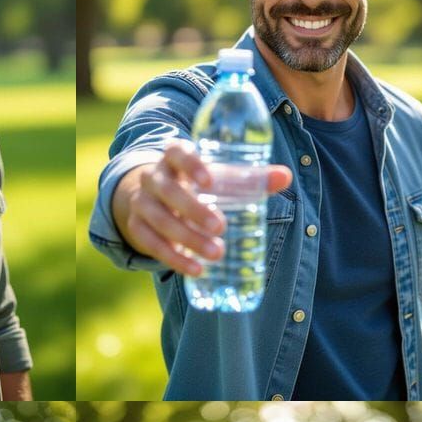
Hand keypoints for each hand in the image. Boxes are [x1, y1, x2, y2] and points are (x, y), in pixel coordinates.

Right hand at [115, 141, 292, 274]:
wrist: (153, 197)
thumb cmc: (196, 184)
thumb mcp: (219, 177)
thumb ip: (250, 178)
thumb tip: (285, 177)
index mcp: (173, 157)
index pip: (177, 153)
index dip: (191, 165)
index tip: (209, 182)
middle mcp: (153, 177)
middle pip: (168, 191)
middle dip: (193, 210)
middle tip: (220, 227)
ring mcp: (141, 203)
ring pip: (159, 220)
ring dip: (187, 239)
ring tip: (215, 254)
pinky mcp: (136, 228)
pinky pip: (150, 243)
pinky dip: (172, 258)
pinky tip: (195, 269)